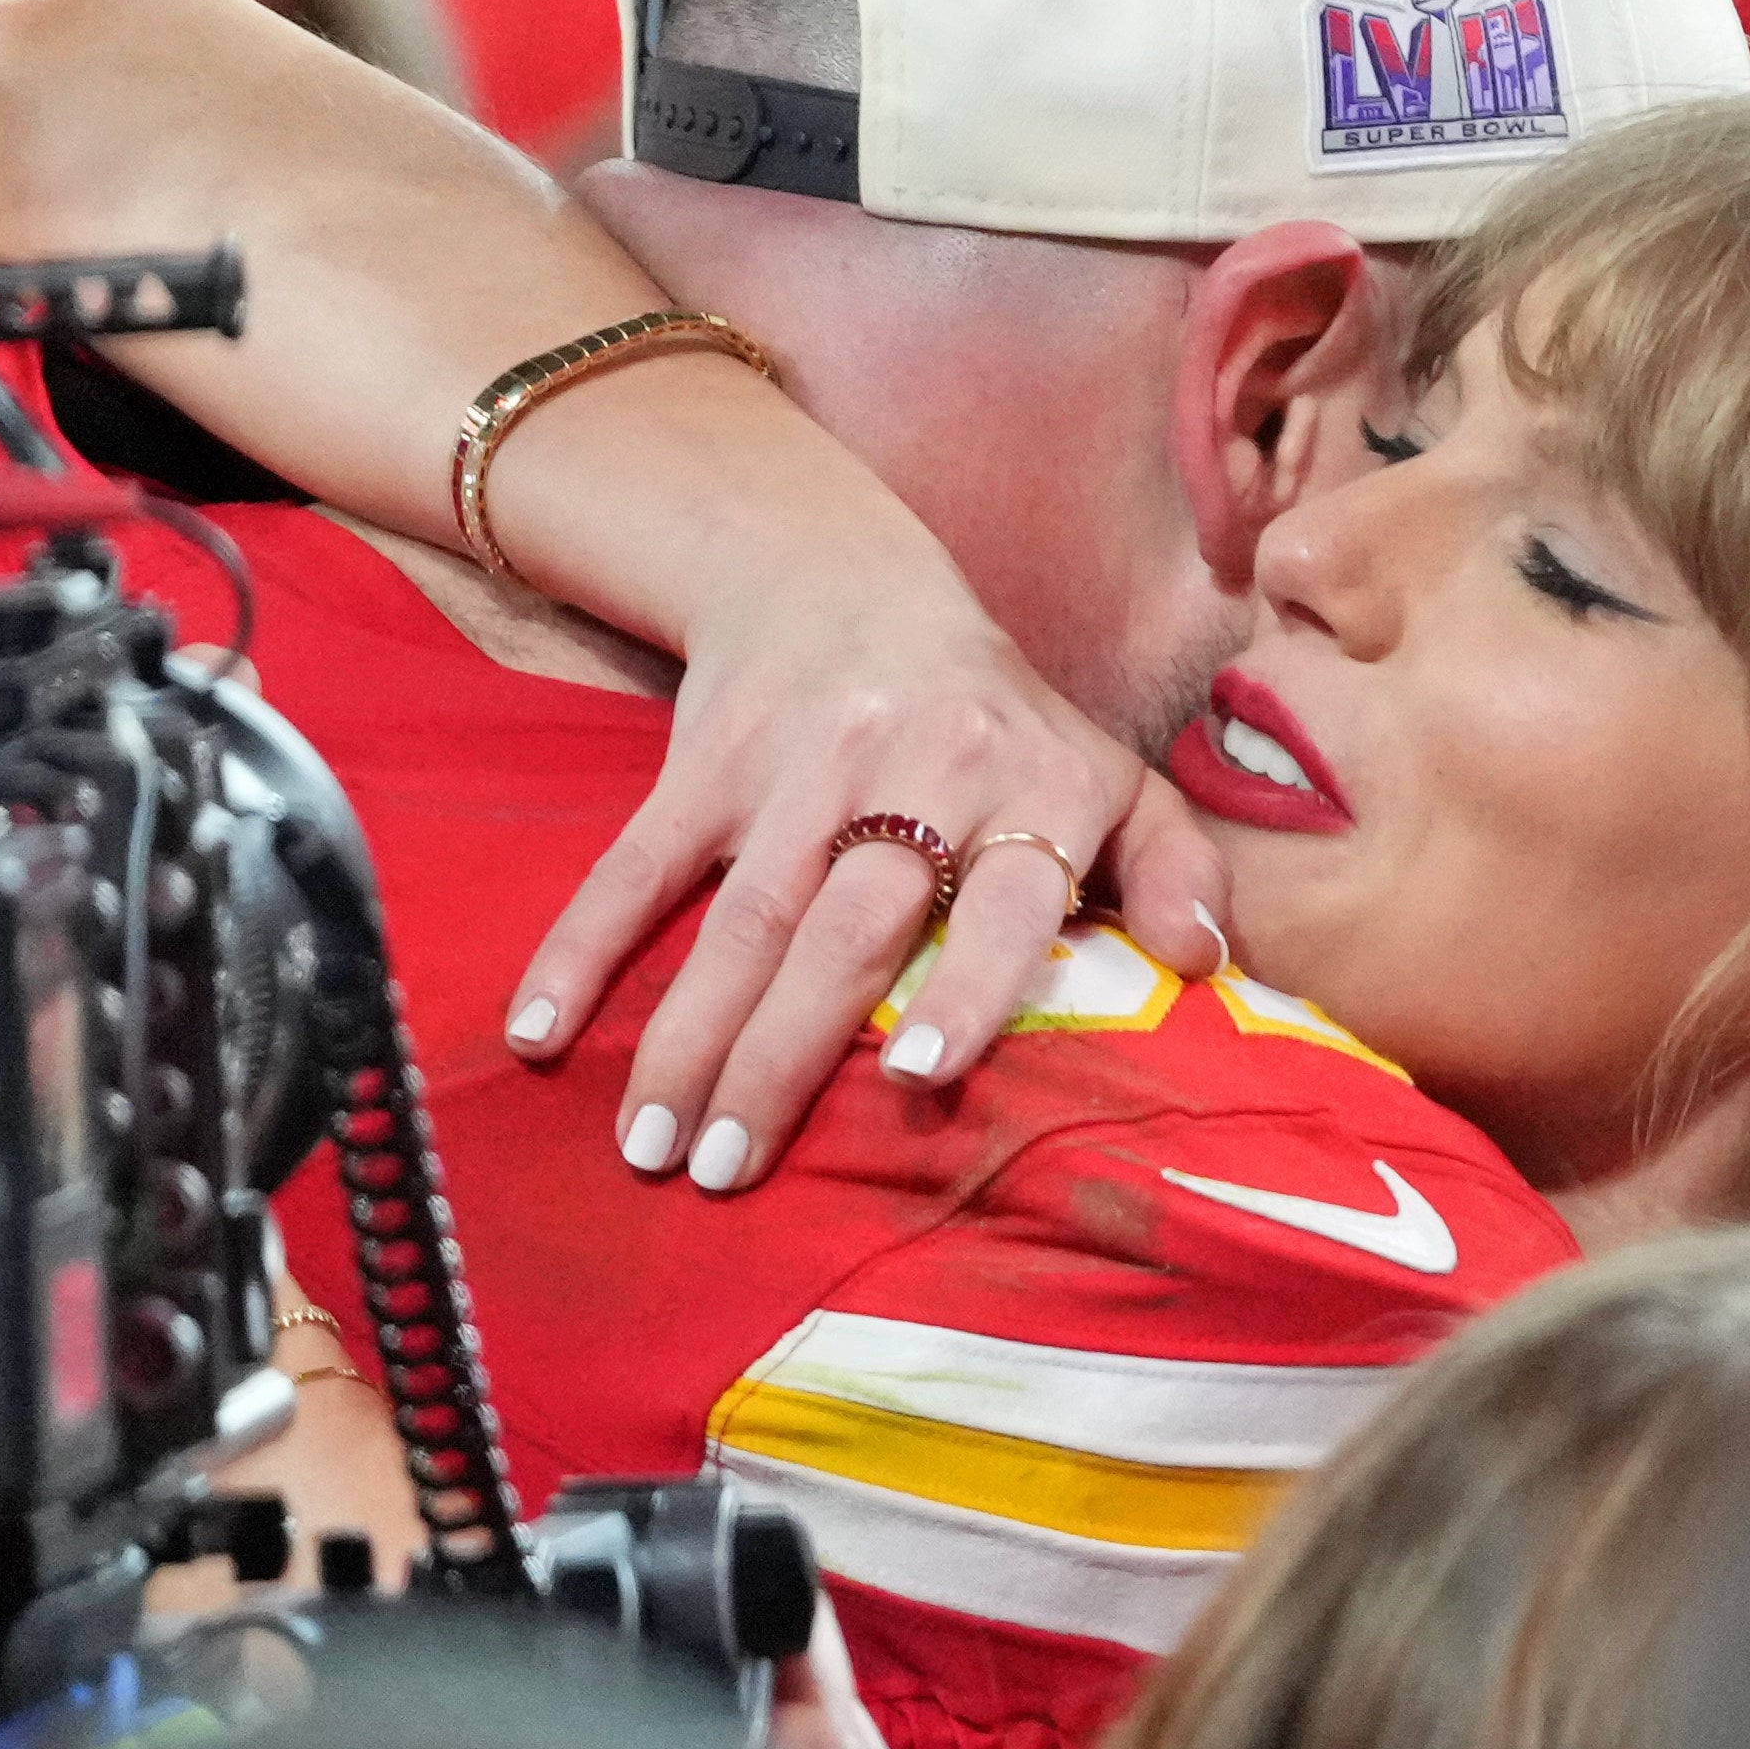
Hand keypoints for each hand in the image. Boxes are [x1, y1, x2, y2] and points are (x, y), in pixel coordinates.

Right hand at [518, 563, 1234, 1192]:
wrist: (846, 574)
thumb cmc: (999, 720)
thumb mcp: (1107, 775)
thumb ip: (1176, 865)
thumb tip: (1210, 965)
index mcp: (1031, 786)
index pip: (1005, 897)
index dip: (966, 983)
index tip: (918, 1077)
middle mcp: (916, 770)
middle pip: (844, 928)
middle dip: (781, 1055)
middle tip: (728, 1174)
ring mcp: (799, 765)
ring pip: (739, 916)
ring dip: (685, 1035)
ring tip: (649, 1146)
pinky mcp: (706, 759)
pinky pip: (636, 862)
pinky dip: (583, 945)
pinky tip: (539, 1033)